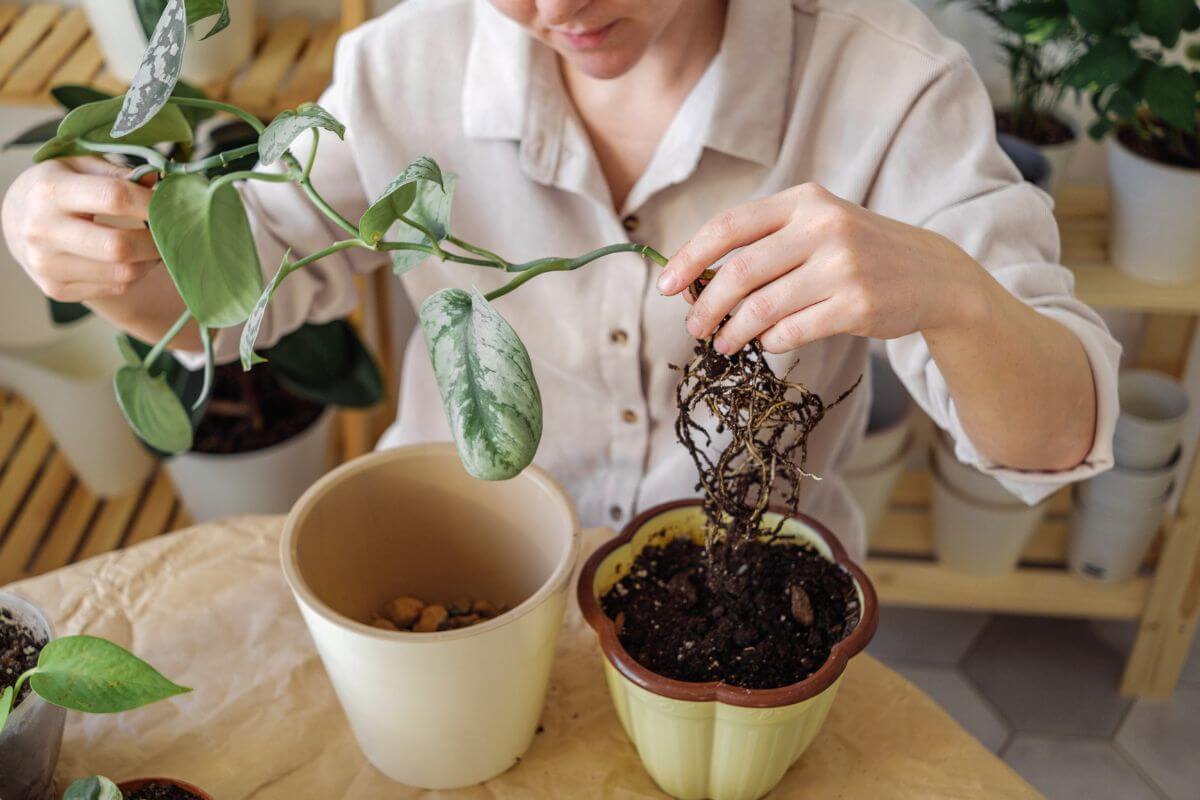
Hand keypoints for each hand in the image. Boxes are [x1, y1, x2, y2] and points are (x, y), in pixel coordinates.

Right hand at [2, 157, 160, 302]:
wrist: (17, 221)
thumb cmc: (60, 187)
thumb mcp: (80, 166)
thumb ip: (118, 173)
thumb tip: (156, 182)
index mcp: (50, 190)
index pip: (114, 198)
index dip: (152, 203)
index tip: (172, 204)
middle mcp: (42, 230)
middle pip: (119, 246)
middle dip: (157, 240)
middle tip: (172, 231)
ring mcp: (47, 265)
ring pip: (123, 273)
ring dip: (150, 260)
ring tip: (155, 243)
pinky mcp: (56, 289)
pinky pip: (116, 288)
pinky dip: (136, 274)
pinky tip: (134, 258)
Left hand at [657, 183, 988, 353]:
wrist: (933, 274)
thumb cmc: (860, 252)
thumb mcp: (817, 228)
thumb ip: (766, 244)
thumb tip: (698, 281)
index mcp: (804, 201)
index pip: (730, 226)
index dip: (690, 257)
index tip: (667, 286)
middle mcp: (823, 227)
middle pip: (739, 272)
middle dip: (707, 305)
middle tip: (694, 327)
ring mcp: (843, 266)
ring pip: (762, 307)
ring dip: (732, 332)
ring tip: (722, 343)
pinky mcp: (857, 306)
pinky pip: (792, 332)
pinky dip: (770, 343)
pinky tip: (766, 344)